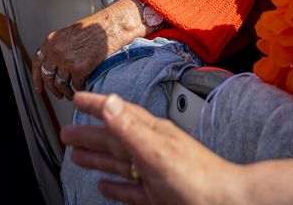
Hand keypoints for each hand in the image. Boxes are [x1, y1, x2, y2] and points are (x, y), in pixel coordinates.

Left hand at [34, 0, 141, 99]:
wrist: (111, 27)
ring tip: (71, 93)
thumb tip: (55, 65)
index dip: (37, 77)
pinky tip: (84, 85)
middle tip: (58, 93)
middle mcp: (56, 50)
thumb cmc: (96, 29)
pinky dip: (81, 87)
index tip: (39, 87)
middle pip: (48, 76)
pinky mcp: (79, 69)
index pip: (37, 62)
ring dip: (66, 91)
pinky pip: (76, 85)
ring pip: (61, 84)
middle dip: (52, 88)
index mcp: (52, 40)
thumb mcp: (70, 34)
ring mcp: (67, 60)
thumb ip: (60, 48)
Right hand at [61, 91, 243, 204]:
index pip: (119, 112)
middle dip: (90, 134)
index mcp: (151, 132)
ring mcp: (155, 172)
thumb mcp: (156, 149)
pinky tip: (104, 186)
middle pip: (114, 138)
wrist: (226, 202)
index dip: (96, 105)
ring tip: (77, 156)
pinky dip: (115, 186)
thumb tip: (108, 102)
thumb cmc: (196, 177)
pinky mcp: (159, 195)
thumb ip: (130, 126)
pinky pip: (130, 188)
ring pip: (119, 162)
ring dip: (97, 158)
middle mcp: (152, 149)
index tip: (77, 98)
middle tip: (67, 132)